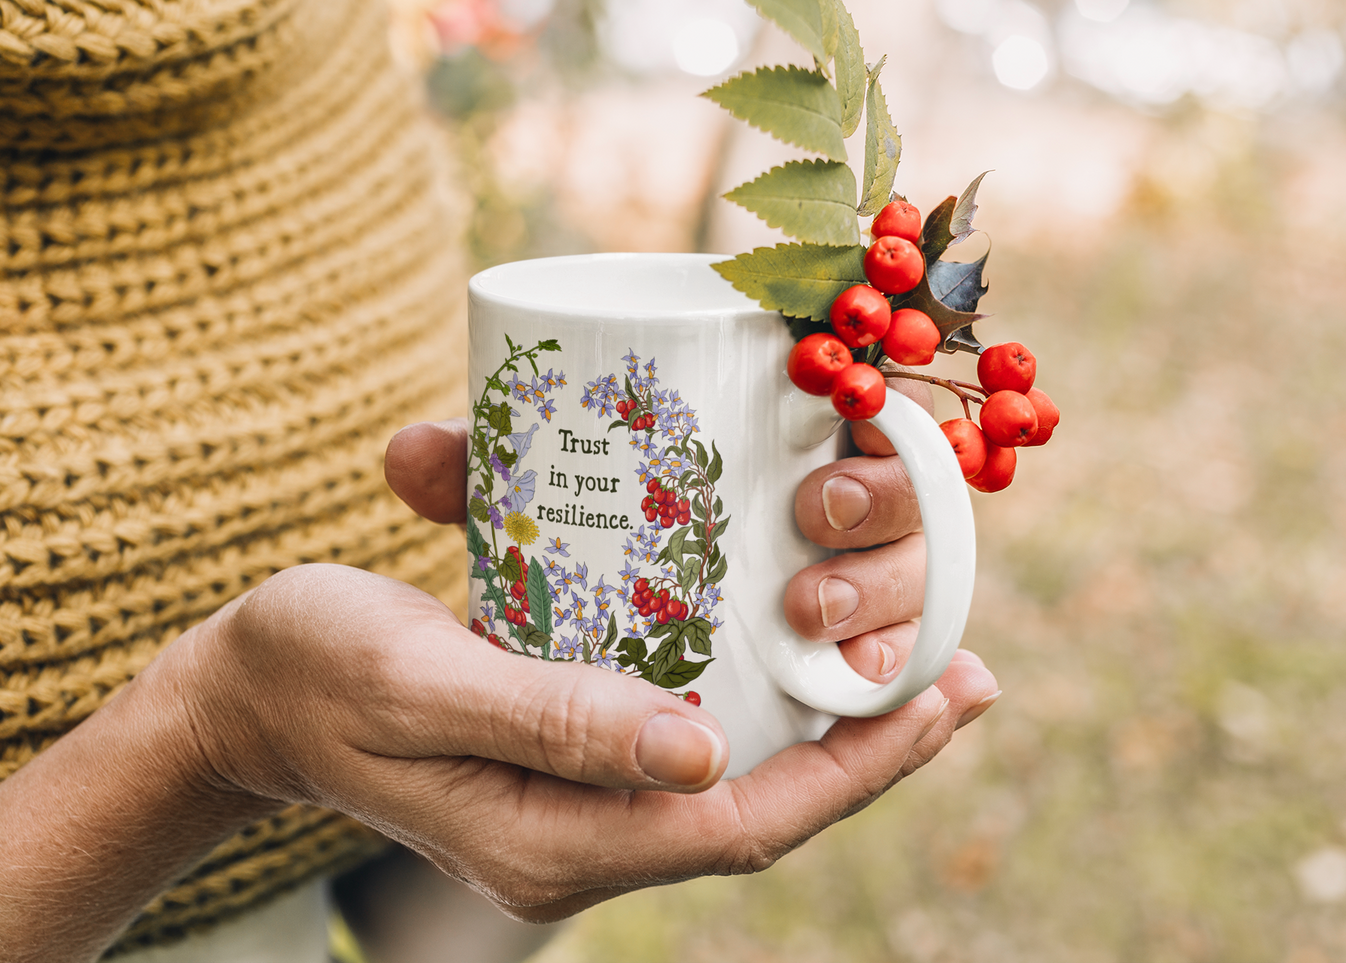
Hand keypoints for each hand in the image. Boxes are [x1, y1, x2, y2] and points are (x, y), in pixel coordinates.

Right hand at [180, 561, 996, 920]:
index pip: (742, 828)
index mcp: (547, 840)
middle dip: (870, 748)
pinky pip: (687, 742)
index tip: (946, 697)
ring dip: (827, 721)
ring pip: (735, 776)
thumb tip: (702, 754)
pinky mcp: (565, 753)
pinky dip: (756, 697)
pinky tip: (795, 643)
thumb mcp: (416, 682)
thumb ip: (551, 721)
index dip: (856, 769)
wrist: (243, 688)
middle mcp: (576, 834)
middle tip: (963, 669)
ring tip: (910, 652)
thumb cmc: (311, 671)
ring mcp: (573, 798)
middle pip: (761, 808)